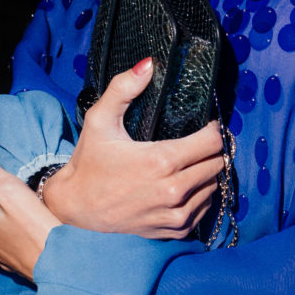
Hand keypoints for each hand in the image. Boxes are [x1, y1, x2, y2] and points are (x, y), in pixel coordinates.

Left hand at [0, 140, 59, 281]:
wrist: (62, 270)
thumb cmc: (37, 228)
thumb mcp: (9, 189)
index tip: (9, 155)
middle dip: (1, 184)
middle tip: (24, 174)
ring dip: (10, 205)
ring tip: (31, 196)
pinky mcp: (13, 260)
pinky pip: (11, 233)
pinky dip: (18, 224)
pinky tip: (33, 222)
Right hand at [43, 57, 225, 239]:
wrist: (76, 209)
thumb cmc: (89, 162)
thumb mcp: (99, 120)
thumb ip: (123, 88)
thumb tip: (148, 64)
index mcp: (161, 161)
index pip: (213, 142)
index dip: (213, 129)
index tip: (206, 124)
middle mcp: (173, 190)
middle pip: (218, 164)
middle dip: (212, 150)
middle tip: (199, 142)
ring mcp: (176, 214)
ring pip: (214, 186)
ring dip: (207, 173)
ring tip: (191, 163)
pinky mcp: (175, 231)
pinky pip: (204, 208)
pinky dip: (200, 195)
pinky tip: (184, 185)